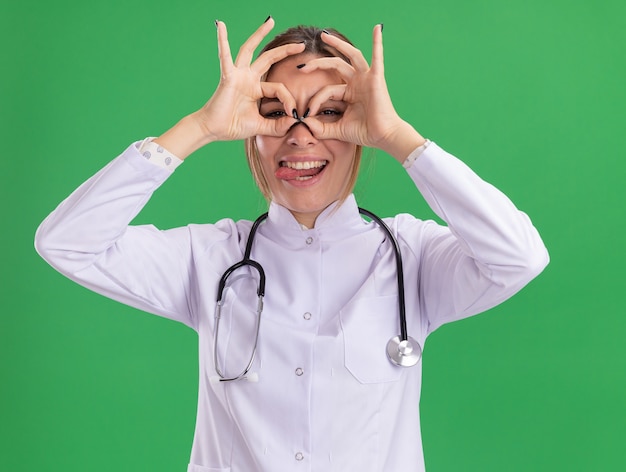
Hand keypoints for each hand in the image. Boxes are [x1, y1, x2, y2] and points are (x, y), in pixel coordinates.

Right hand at [198, 18, 302, 140]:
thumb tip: (295, 122)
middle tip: (301, 44)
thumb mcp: (261, 126)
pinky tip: (221, 25)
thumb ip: (277, 125)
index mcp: (256, 89)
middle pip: (269, 59)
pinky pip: (225, 56)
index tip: (293, 113)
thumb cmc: (233, 126)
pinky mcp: (228, 76)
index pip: (279, 88)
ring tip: (270, 22)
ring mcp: (238, 75)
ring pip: (250, 50)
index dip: (288, 100)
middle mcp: (248, 78)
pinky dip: (222, 40)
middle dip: (285, 51)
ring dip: (259, 35)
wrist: (214, 130)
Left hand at [301, 25, 424, 161]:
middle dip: (318, 64)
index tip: (307, 114)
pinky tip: (376, 29)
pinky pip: (377, 57)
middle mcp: (357, 83)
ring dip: (338, 44)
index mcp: (348, 94)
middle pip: (335, 66)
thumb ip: (320, 128)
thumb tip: (304, 124)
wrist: (382, 137)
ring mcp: (366, 79)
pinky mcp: (376, 78)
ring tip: (323, 36)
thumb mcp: (337, 130)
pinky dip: (377, 42)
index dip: (315, 101)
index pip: (327, 90)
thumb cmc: (364, 132)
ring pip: (351, 56)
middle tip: (302, 66)